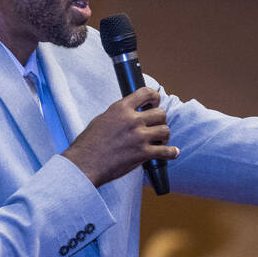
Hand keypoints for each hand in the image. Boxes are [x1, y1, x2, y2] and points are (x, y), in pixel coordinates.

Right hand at [62, 88, 178, 186]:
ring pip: (165, 130)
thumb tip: (129, 113)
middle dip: (161, 120)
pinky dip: (171, 153)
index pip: (146, 93)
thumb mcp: (102, 119)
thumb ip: (119, 114)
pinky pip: (166, 151)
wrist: (84, 163)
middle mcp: (132, 120)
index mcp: (121, 108)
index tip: (155, 103)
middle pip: (160, 113)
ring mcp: (139, 137)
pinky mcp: (143, 154)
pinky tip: (172, 153)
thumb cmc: (89, 144)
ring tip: (160, 141)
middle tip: (156, 126)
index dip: (154, 97)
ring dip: (165, 136)